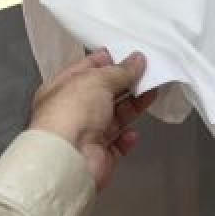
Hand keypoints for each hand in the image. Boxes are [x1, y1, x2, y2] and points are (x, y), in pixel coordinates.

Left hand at [28, 48, 157, 190]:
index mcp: (63, 89)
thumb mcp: (97, 79)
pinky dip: (127, 138)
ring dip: (133, 106)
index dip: (107, 61)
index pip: (86, 70)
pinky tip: (133, 132)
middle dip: (125, 83)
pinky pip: (118, 145)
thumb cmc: (70, 115)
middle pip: (104, 93)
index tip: (128, 55)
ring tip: (151, 92)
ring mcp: (86, 135)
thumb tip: (136, 61)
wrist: (69, 161)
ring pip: (115, 117)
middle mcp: (73, 112)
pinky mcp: (99, 157)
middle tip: (146, 71)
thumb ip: (120, 70)